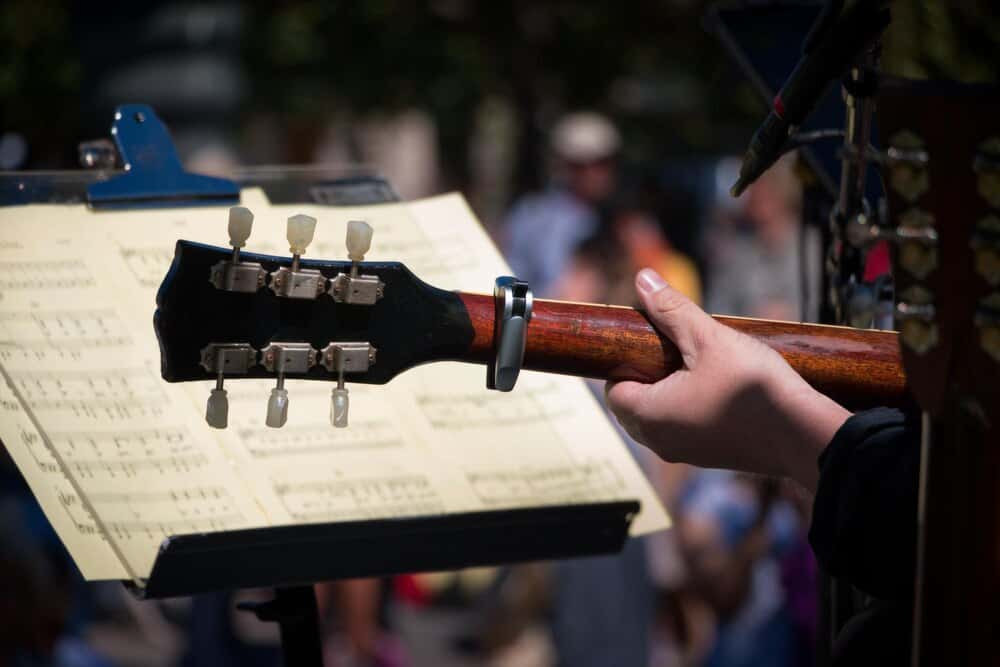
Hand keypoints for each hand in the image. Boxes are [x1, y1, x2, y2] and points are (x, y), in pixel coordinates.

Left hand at [605, 269, 849, 491]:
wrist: (806, 435)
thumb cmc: (754, 388)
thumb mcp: (709, 339)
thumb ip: (672, 310)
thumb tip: (643, 279)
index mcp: (649, 417)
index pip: (613, 390)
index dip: (625, 363)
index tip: (650, 343)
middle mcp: (659, 443)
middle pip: (632, 407)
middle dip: (644, 377)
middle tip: (673, 351)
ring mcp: (685, 454)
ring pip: (657, 420)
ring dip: (666, 393)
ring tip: (698, 366)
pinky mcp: (709, 457)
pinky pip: (682, 431)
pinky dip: (687, 409)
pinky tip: (717, 387)